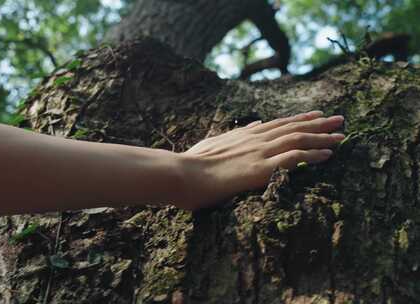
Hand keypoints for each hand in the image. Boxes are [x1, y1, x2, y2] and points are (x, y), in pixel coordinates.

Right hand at [175, 111, 343, 209]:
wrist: (182, 173)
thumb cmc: (192, 163)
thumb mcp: (214, 142)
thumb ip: (234, 134)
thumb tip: (251, 124)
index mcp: (245, 134)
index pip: (279, 123)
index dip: (300, 119)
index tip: (317, 115)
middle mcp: (255, 139)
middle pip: (293, 127)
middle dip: (319, 123)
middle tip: (340, 120)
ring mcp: (259, 153)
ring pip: (298, 139)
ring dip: (322, 137)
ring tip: (342, 136)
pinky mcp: (260, 169)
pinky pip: (293, 158)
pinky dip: (313, 154)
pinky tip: (328, 155)